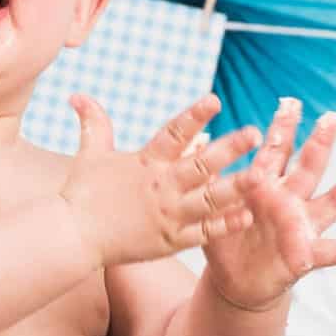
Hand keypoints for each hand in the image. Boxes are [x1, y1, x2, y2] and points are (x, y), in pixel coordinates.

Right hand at [59, 92, 262, 267]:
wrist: (72, 237)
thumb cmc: (81, 194)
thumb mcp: (90, 154)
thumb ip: (94, 123)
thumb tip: (77, 95)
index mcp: (146, 162)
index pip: (173, 133)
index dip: (194, 115)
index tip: (214, 99)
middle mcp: (161, 186)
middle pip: (200, 164)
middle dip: (229, 147)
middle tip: (255, 133)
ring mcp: (168, 214)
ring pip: (209, 199)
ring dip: (237, 187)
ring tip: (263, 176)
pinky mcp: (170, 241)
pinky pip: (203, 233)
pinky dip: (225, 225)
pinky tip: (248, 215)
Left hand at [199, 98, 335, 311]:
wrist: (234, 280)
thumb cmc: (226, 238)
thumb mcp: (212, 208)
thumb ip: (209, 177)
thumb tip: (196, 140)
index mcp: (266, 186)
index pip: (276, 151)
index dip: (282, 128)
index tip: (290, 102)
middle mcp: (290, 201)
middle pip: (308, 167)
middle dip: (319, 143)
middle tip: (331, 118)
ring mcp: (302, 226)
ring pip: (331, 201)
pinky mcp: (306, 255)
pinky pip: (335, 253)